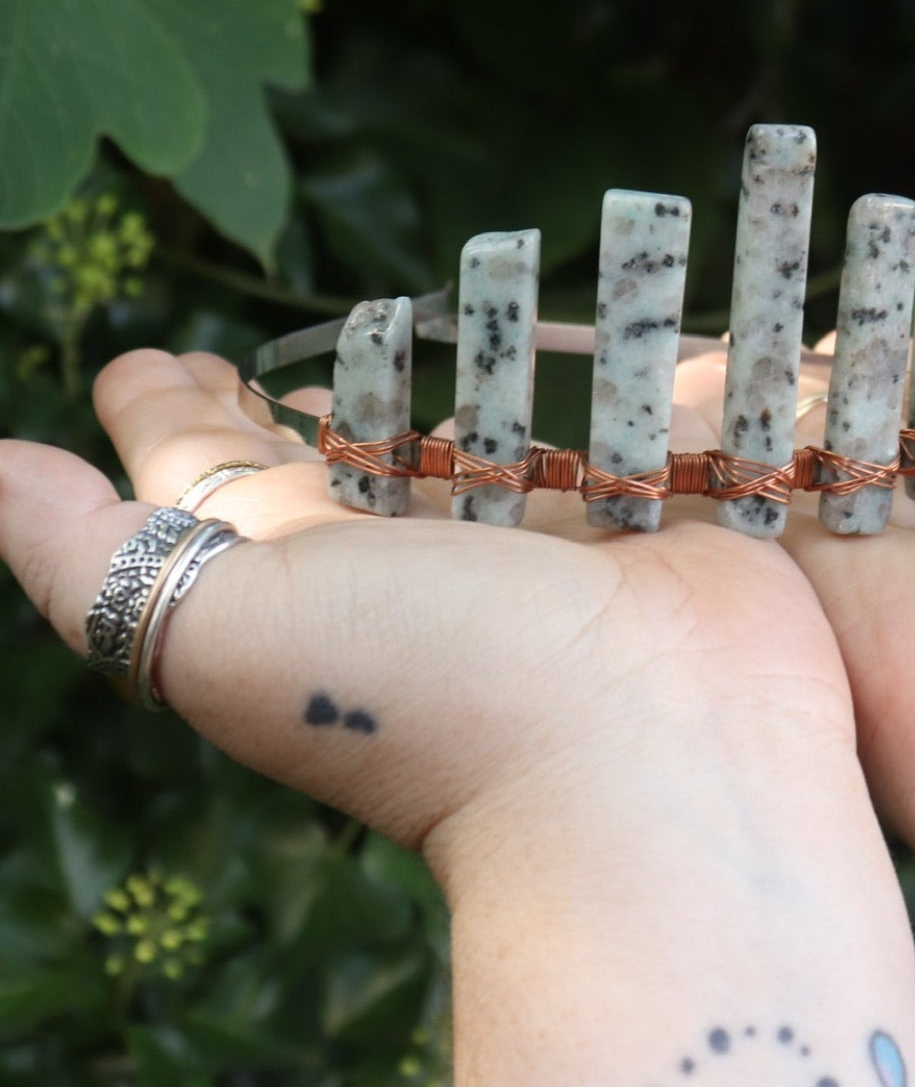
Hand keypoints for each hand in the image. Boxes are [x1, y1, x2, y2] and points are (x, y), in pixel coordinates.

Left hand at [0, 349, 857, 890]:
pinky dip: (558, 385)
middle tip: (242, 350)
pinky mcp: (625, 510)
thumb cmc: (428, 697)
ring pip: (446, 435)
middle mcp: (400, 551)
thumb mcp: (218, 638)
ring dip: (414, 383)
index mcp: (293, 570)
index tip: (147, 357)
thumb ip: (87, 557)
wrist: (654, 757)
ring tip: (387, 329)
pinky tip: (543, 346)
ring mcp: (521, 531)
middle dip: (271, 402)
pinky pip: (579, 426)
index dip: (166, 412)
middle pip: (318, 454)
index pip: (205, 471)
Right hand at [679, 291, 914, 862]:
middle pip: (865, 409)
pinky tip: (665, 382)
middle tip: (768, 272)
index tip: (890, 252)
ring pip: (796, 449)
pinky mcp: (806, 594)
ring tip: (700, 314)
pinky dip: (704, 450)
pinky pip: (741, 508)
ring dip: (754, 385)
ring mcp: (870, 558)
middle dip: (824, 350)